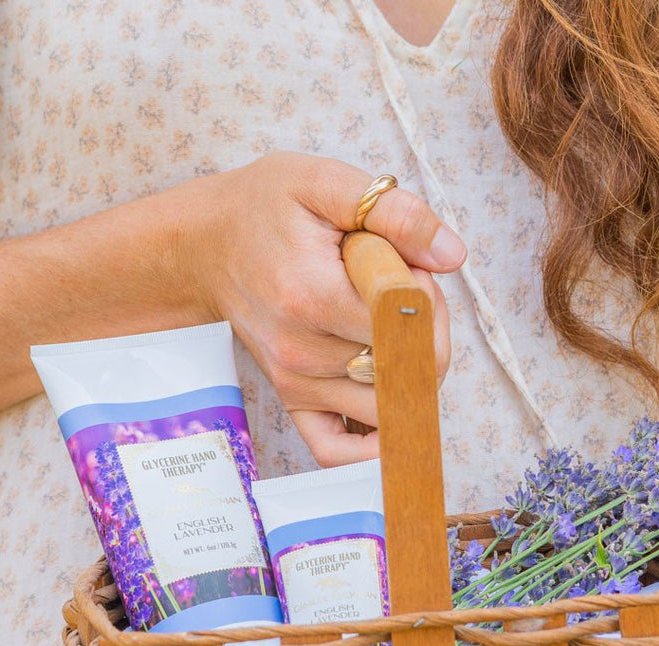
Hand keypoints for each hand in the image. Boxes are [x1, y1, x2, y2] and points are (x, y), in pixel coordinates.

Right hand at [176, 151, 464, 466]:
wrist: (206, 246)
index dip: (428, 296)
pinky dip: (373, 445)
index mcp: (313, 297)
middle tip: (401, 292)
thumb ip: (395, 211)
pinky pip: (338, 451)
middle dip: (424, 331)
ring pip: (391, 405)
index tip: (408, 265)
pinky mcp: (294, 401)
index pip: (409, 324)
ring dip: (408, 371)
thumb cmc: (267, 209)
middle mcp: (302, 352)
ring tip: (384, 325)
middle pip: (408, 367)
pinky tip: (390, 414)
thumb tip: (452, 255)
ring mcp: (296, 383)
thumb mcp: (326, 182)